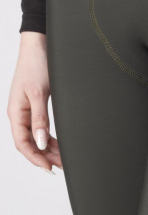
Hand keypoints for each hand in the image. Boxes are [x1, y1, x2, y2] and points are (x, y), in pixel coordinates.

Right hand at [7, 31, 61, 173]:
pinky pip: (40, 127)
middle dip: (45, 156)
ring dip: (49, 148)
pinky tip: (58, 144)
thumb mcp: (38, 93)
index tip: (49, 168)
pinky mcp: (35, 104)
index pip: (23, 143)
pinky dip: (49, 137)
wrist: (39, 46)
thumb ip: (39, 119)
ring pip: (36, 136)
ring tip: (63, 158)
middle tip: (62, 166)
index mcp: (16, 113)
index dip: (36, 158)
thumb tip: (40, 142)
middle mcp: (20, 114)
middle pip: (30, 143)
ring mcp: (27, 110)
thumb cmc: (36, 65)